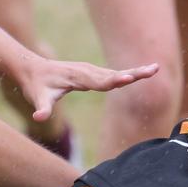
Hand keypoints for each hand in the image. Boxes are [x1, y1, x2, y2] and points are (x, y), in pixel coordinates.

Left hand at [14, 56, 158, 121]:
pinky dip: (128, 73)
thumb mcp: (38, 97)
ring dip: (135, 72)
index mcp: (78, 77)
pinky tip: (142, 73)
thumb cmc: (36, 86)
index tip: (128, 78)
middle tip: (153, 70)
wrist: (33, 68)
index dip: (114, 80)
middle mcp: (87, 71)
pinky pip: (113, 74)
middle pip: (114, 74)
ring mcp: (91, 71)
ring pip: (116, 72)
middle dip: (133, 73)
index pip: (99, 81)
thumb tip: (38, 117)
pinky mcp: (93, 73)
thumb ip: (41, 108)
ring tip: (155, 69)